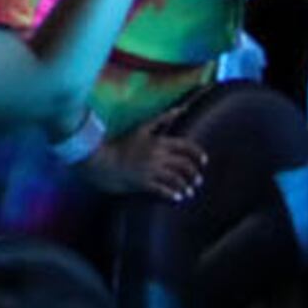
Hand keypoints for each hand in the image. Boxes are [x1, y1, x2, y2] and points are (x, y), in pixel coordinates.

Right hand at [81, 117, 208, 200]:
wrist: (102, 159)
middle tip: (197, 180)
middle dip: (194, 173)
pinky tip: (177, 198)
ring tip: (189, 191)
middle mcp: (157, 156)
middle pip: (184, 165)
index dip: (198, 154)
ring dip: (186, 186)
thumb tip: (182, 108)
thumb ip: (161, 119)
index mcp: (158, 142)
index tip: (204, 160)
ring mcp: (151, 170)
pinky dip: (173, 195)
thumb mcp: (141, 128)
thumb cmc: (121, 143)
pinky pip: (164, 191)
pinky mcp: (144, 183)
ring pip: (177, 179)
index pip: (186, 146)